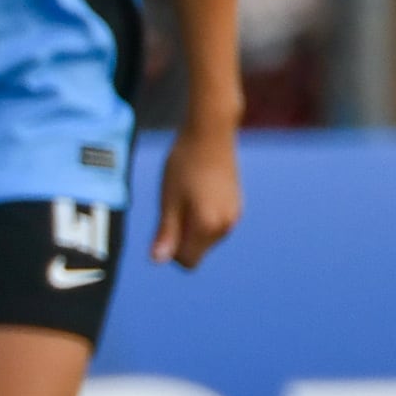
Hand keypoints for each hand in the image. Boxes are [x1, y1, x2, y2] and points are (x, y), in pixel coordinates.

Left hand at [154, 121, 240, 266]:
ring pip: (206, 238)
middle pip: (197, 250)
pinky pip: (215, 225)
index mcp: (208, 226)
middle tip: (174, 205)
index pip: (188, 261)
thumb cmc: (184, 165)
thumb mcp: (169, 200)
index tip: (164, 224)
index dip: (170, 249)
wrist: (210, 134)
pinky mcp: (237, 206)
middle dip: (181, 236)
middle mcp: (226, 226)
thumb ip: (166, 232)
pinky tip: (197, 192)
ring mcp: (235, 216)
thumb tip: (158, 261)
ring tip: (186, 195)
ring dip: (191, 226)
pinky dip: (202, 217)